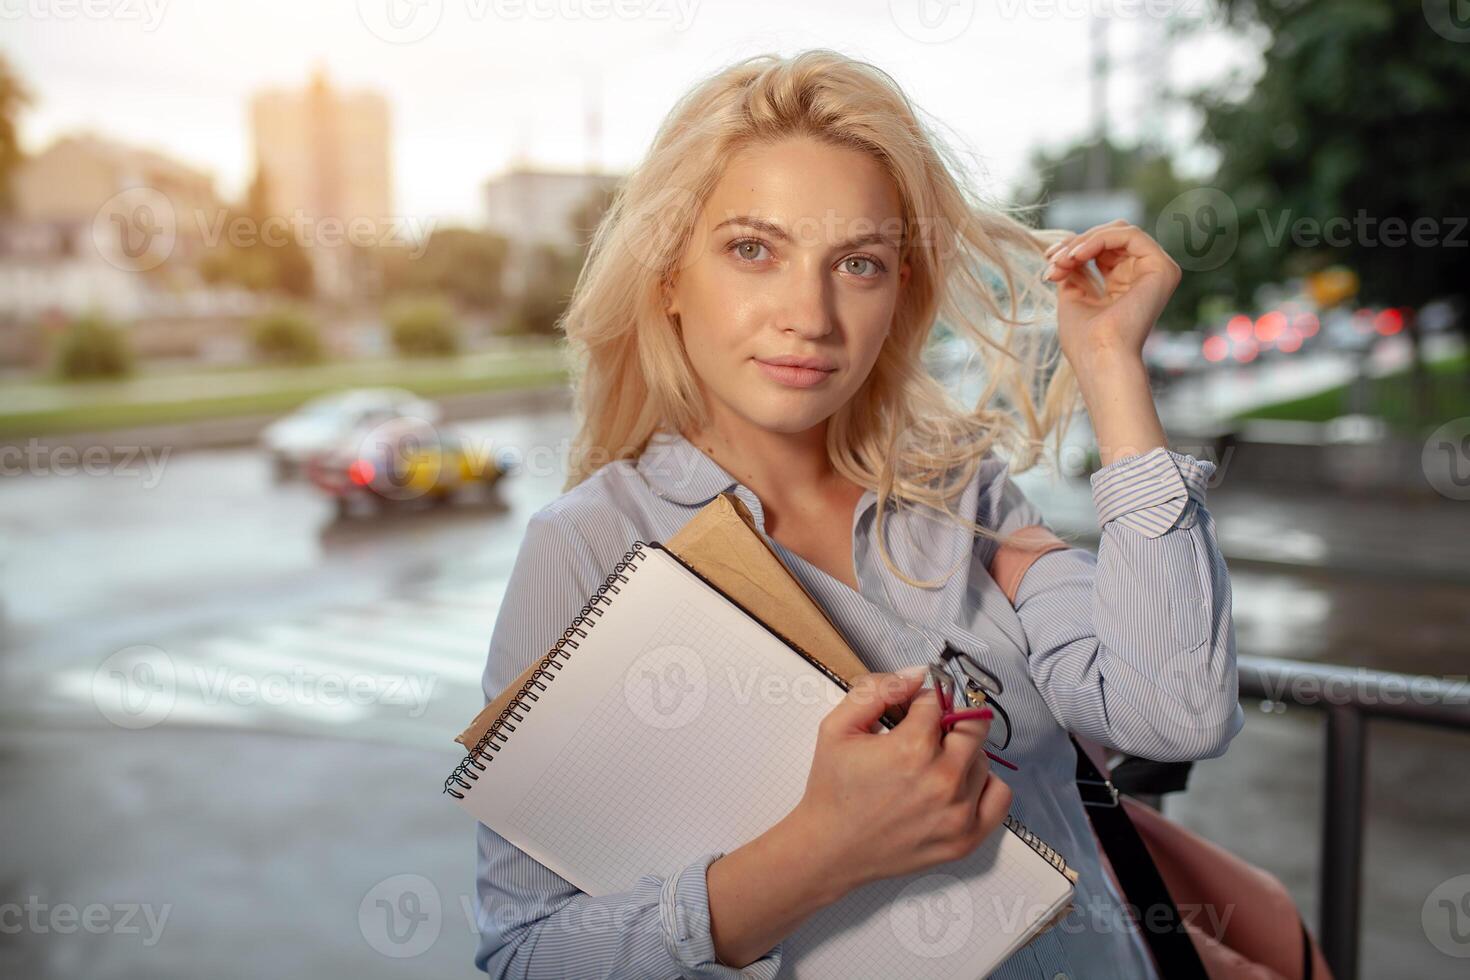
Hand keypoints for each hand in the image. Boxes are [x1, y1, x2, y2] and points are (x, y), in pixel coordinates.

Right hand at [788, 668, 1012, 895]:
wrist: (829, 850)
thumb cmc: (832, 788)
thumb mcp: (837, 727)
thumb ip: (878, 690)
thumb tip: (919, 674)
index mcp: (912, 748)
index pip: (938, 700)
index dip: (921, 701)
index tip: (910, 712)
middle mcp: (944, 779)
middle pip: (972, 725)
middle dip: (948, 722)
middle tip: (923, 737)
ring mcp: (960, 812)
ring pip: (982, 759)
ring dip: (962, 754)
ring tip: (930, 767)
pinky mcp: (967, 838)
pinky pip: (1000, 795)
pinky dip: (984, 784)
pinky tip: (958, 785)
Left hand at [1043, 219, 1181, 369]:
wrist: (1098, 358)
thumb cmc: (1084, 339)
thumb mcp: (1074, 295)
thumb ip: (1075, 269)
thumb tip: (1066, 247)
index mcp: (1127, 284)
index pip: (1104, 249)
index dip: (1074, 248)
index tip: (1049, 261)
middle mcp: (1146, 275)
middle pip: (1112, 236)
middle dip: (1076, 243)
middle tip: (1052, 259)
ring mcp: (1158, 271)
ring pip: (1119, 231)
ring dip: (1083, 242)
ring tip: (1062, 261)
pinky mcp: (1162, 268)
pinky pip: (1130, 235)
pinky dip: (1099, 240)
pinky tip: (1077, 256)